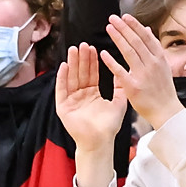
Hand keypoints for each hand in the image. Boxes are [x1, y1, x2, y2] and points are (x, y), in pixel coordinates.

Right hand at [56, 42, 129, 177]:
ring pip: (71, 78)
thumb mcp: (118, 102)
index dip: (92, 61)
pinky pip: (62, 90)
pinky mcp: (63, 107)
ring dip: (72, 64)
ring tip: (73, 50)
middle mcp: (81, 96)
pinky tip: (64, 66)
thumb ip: (120, 87)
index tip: (93, 48)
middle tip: (83, 44)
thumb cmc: (109, 126)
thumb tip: (123, 72)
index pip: (91, 74)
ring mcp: (71, 100)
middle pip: (80, 73)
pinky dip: (62, 78)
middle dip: (82, 59)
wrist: (101, 142)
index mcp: (92, 94)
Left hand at [99, 13, 184, 130]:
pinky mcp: (134, 87)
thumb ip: (154, 47)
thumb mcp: (163, 65)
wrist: (166, 111)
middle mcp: (152, 64)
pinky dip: (112, 62)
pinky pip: (120, 72)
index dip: (135, 26)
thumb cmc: (163, 89)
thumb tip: (146, 29)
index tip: (125, 17)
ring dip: (118, 38)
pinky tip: (103, 53)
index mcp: (159, 59)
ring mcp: (143, 75)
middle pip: (136, 41)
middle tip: (113, 18)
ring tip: (109, 28)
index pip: (146, 37)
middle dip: (124, 28)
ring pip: (129, 52)